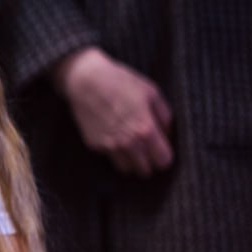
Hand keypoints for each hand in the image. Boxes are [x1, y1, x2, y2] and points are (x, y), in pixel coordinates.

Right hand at [52, 47, 173, 176]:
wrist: (85, 80)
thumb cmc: (119, 82)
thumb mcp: (150, 92)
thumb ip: (164, 115)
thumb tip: (167, 133)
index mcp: (145, 129)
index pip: (163, 161)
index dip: (165, 157)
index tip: (161, 150)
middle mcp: (128, 143)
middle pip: (145, 171)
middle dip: (148, 163)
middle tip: (146, 151)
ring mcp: (109, 146)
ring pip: (126, 170)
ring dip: (130, 162)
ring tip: (130, 147)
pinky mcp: (94, 145)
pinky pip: (109, 157)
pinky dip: (113, 152)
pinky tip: (112, 135)